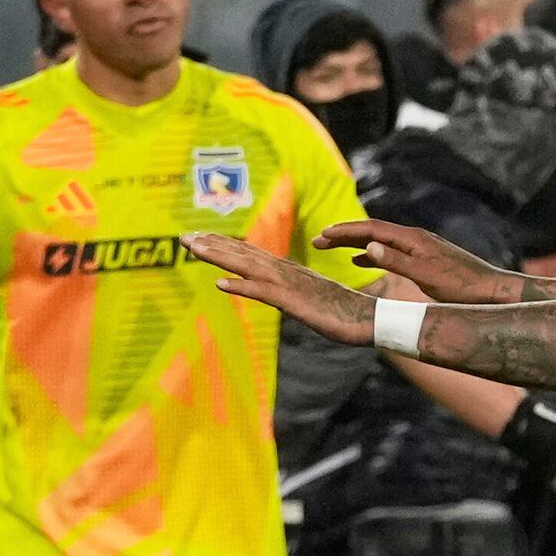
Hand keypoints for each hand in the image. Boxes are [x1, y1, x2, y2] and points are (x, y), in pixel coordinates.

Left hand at [188, 232, 377, 344]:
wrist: (371, 319)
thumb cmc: (344, 311)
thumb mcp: (309, 299)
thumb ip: (290, 292)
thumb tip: (275, 291)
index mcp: (287, 271)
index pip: (249, 253)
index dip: (223, 244)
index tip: (200, 237)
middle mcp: (285, 272)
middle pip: (243, 254)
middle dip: (213, 244)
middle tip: (183, 236)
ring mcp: (289, 286)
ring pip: (247, 266)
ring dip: (219, 256)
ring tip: (193, 248)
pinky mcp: (295, 303)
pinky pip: (264, 293)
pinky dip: (242, 287)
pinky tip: (221, 285)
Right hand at [311, 216, 514, 301]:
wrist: (493, 291)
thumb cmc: (462, 287)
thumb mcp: (426, 276)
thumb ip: (396, 262)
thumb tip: (366, 248)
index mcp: (413, 239)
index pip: (371, 229)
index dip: (344, 231)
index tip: (321, 236)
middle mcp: (414, 238)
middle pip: (372, 231)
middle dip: (343, 234)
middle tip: (316, 241)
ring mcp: (419, 248)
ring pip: (379, 241)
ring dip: (354, 243)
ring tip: (330, 249)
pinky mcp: (423, 259)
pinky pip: (390, 252)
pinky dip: (370, 255)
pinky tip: (359, 262)